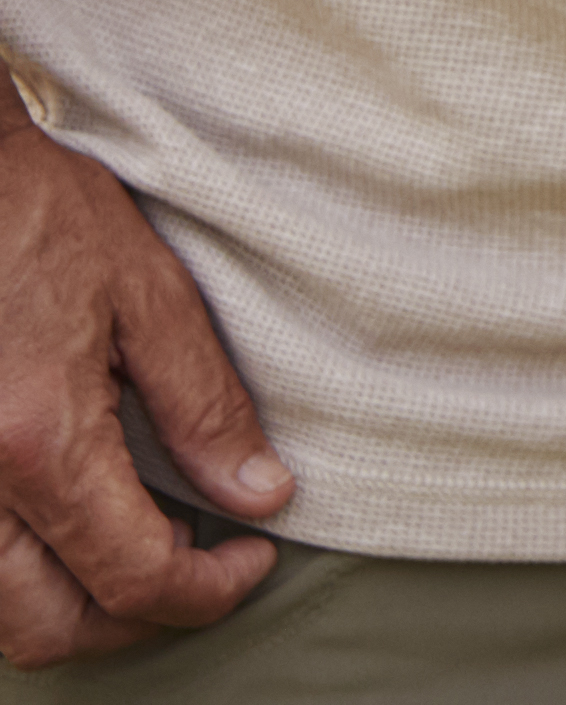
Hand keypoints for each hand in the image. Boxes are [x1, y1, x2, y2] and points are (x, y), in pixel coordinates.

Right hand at [0, 116, 286, 665]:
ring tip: (147, 544)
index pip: (131, 578)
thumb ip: (204, 406)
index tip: (256, 557)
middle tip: (205, 565)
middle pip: (49, 629)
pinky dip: (25, 578)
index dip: (208, 589)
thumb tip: (262, 495)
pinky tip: (79, 525)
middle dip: (138, 620)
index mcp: (37, 444)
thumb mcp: (147, 295)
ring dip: (75, 609)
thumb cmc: (39, 215)